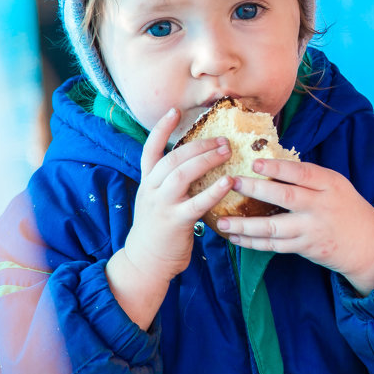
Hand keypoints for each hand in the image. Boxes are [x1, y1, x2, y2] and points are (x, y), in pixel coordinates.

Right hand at [107, 108, 232, 326]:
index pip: (150, 148)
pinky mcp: (175, 221)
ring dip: (205, 159)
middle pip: (173, 157)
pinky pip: (196, 202)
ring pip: (181, 173)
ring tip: (226, 151)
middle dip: (198, 144)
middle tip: (223, 139)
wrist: (145, 262)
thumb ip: (170, 184)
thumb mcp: (156, 201)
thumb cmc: (158, 231)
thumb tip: (198, 165)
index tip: (175, 110)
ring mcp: (161, 204)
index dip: (162, 128)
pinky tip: (228, 181)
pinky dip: (213, 190)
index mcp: (148, 182)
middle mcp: (151, 189)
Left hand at [216, 159, 373, 295]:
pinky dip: (254, 243)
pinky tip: (236, 237)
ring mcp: (312, 229)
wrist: (367, 243)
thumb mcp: (335, 184)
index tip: (254, 162)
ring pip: (274, 227)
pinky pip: (275, 246)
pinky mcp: (305, 248)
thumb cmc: (345, 206)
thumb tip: (272, 161)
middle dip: (255, 190)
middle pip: (284, 197)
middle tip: (231, 184)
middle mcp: (321, 206)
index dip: (277, 168)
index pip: (301, 173)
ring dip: (246, 225)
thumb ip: (309, 176)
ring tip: (222, 221)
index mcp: (329, 184)